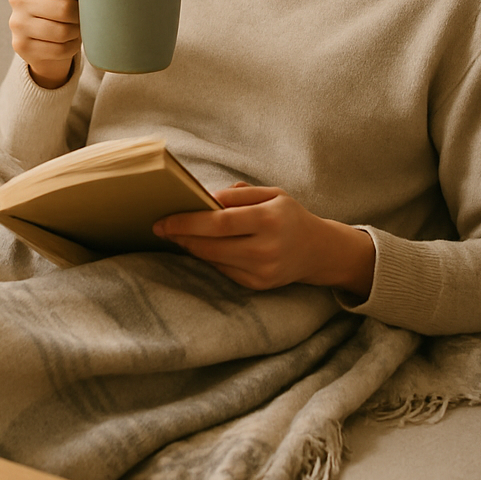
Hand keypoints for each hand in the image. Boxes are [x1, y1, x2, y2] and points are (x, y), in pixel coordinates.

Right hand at [8, 0, 86, 88]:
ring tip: (77, 26)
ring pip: (63, 32)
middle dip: (81, 14)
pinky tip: (69, 39)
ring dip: (78, 31)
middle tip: (84, 13)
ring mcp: (16, 23)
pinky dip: (71, 46)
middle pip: (64, 9)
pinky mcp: (20, 46)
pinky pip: (59, 50)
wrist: (43, 29)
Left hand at [153, 183, 375, 294]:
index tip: (163, 221)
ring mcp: (262, 271)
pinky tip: (201, 248)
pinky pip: (223, 271)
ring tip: (178, 236)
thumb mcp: (271, 194)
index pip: (218, 222)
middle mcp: (266, 248)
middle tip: (162, 228)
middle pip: (212, 245)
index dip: (187, 222)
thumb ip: (237, 195)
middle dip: (182, 237)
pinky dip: (209, 259)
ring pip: (214, 260)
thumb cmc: (289, 216)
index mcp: (269, 219)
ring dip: (192, 248)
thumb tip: (203, 198)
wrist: (318, 250)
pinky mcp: (258, 285)